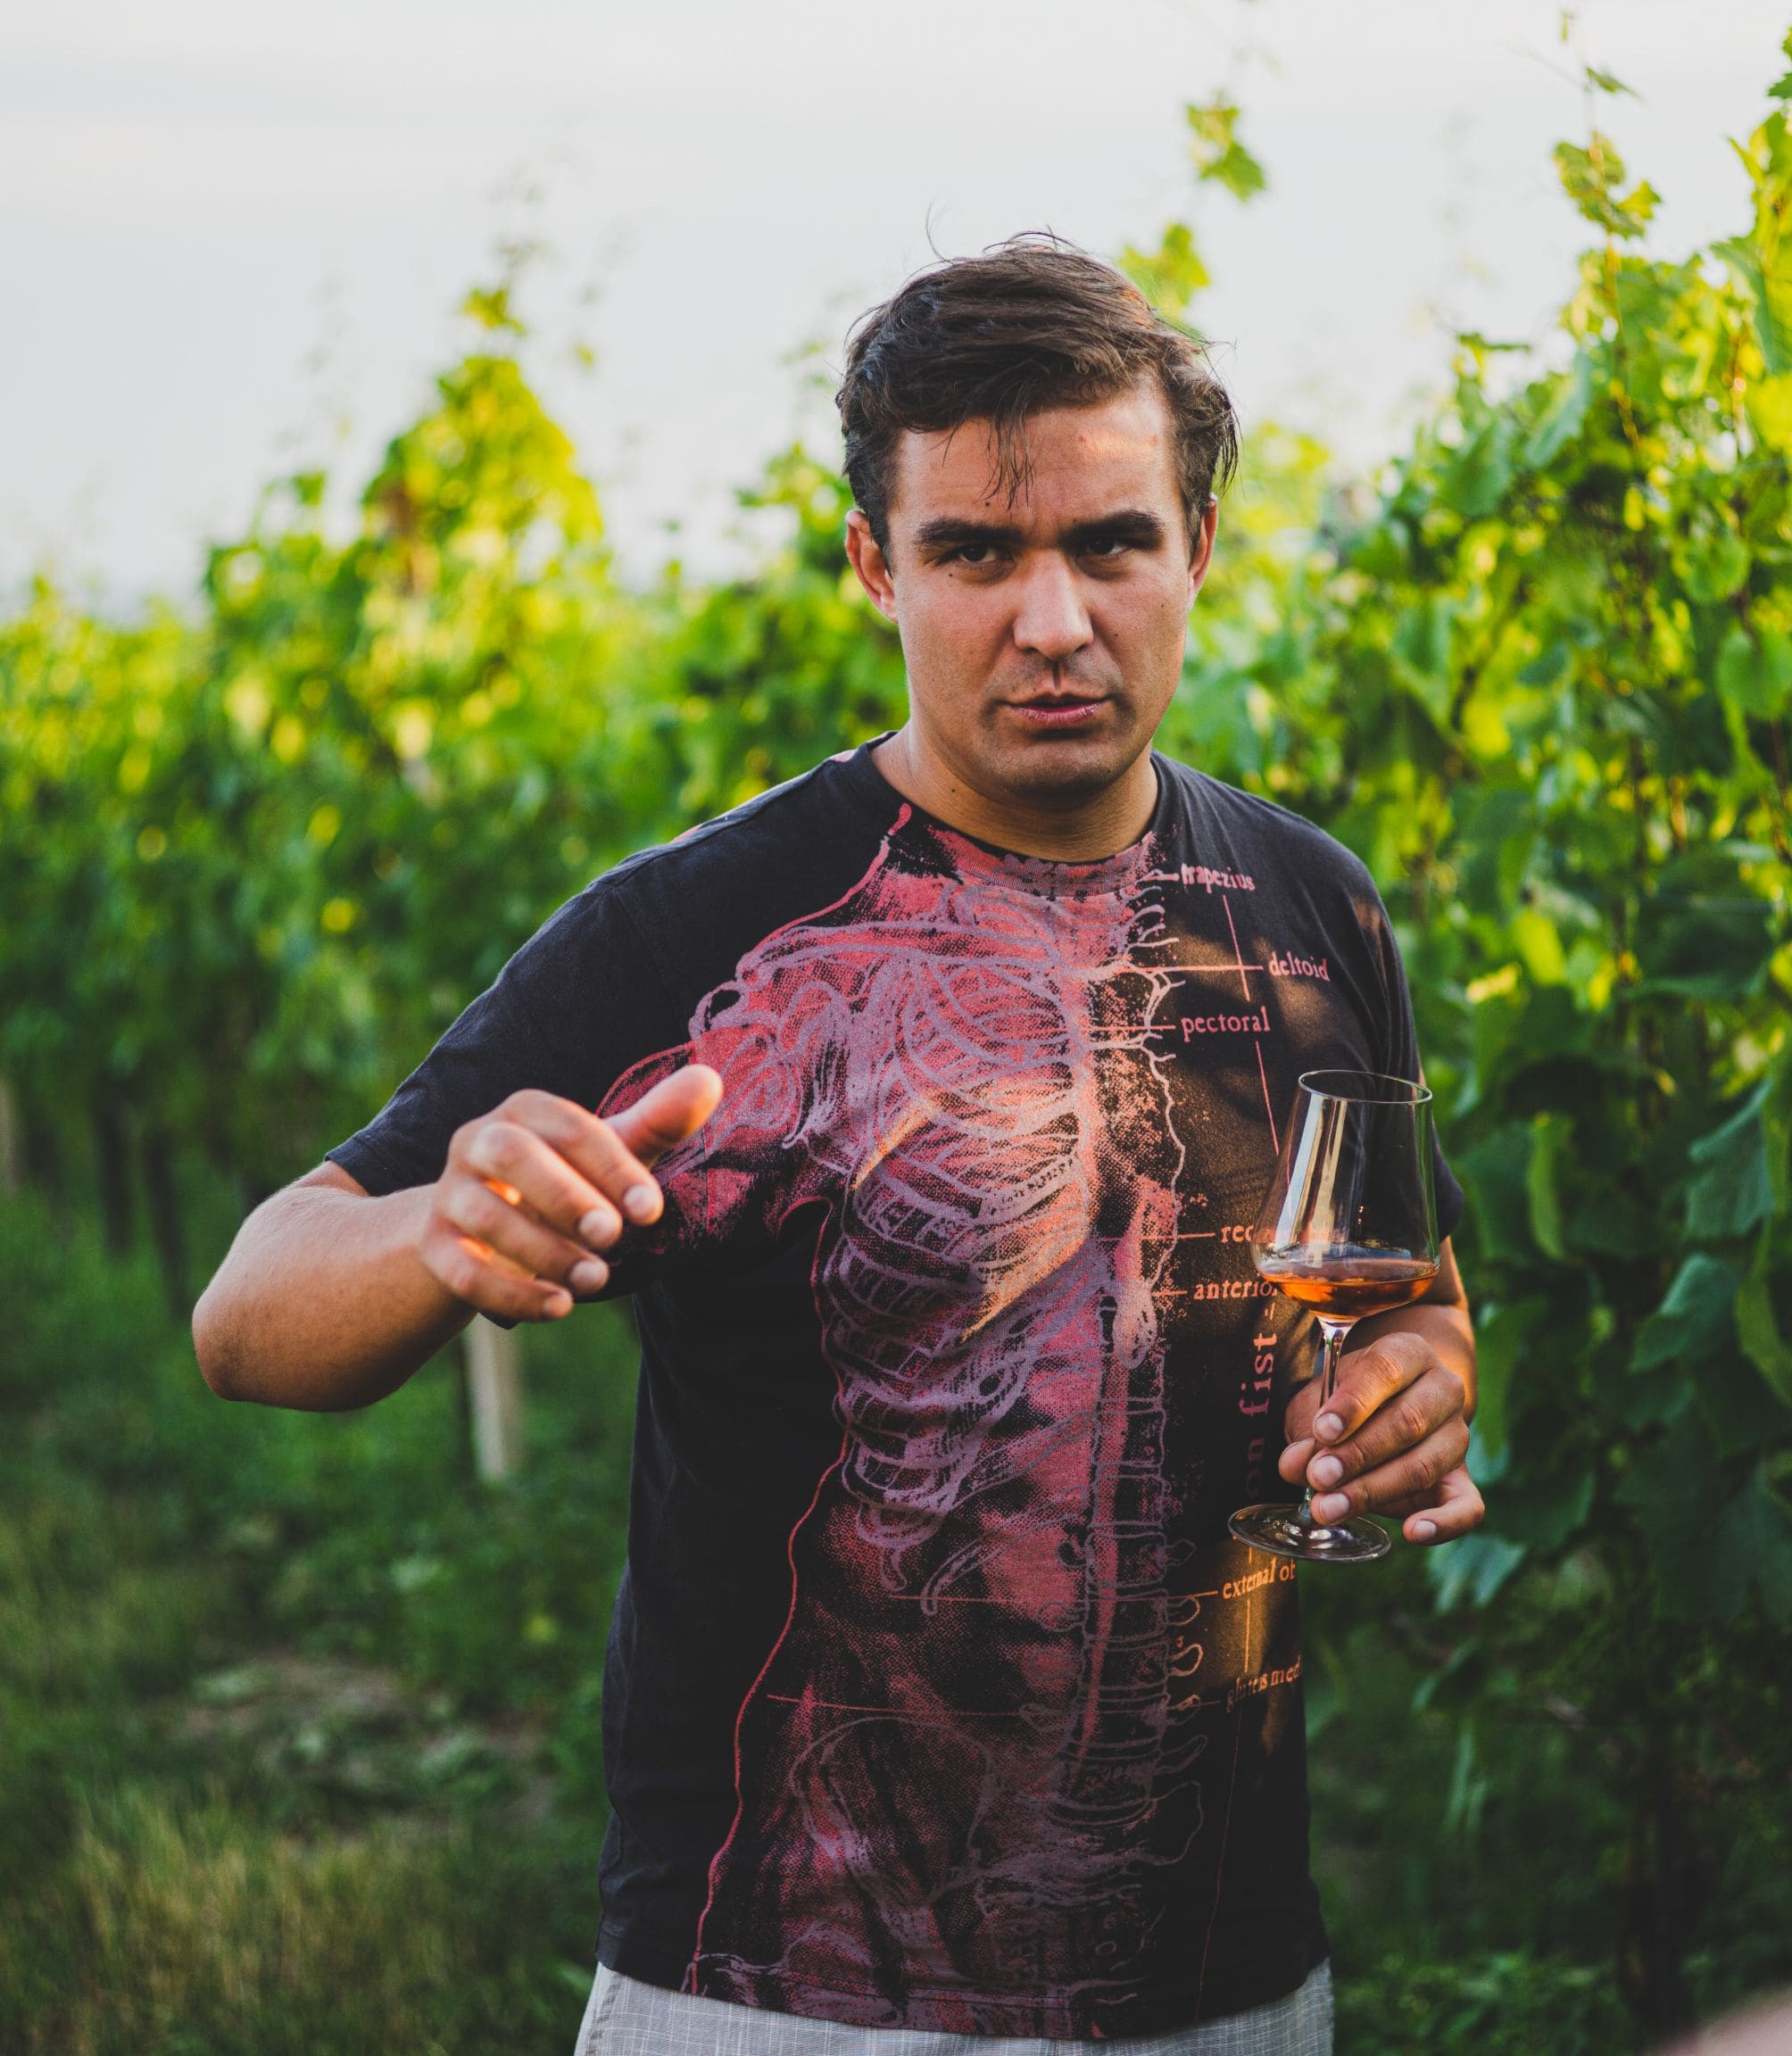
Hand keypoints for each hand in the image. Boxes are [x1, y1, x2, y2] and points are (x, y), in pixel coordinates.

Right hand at [419, 1067, 722, 1322]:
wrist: (485, 1229)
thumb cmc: (567, 1179)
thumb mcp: (613, 1152)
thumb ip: (658, 1121)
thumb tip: (710, 1080)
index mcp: (527, 1111)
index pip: (568, 1126)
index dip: (612, 1167)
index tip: (652, 1211)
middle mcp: (478, 1141)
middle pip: (509, 1154)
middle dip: (563, 1196)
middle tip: (613, 1237)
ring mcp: (450, 1194)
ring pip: (485, 1217)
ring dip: (544, 1252)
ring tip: (596, 1280)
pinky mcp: (435, 1247)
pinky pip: (462, 1272)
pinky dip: (511, 1294)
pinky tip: (558, 1308)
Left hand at [1278, 1329, 1483, 1544]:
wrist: (1389, 1411)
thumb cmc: (1346, 1403)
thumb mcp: (1320, 1403)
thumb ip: (1307, 1429)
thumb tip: (1295, 1464)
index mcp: (1409, 1353)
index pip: (1386, 1370)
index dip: (1353, 1403)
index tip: (1322, 1431)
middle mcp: (1443, 1390)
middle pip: (1406, 1422)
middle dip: (1356, 1454)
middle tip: (1318, 1478)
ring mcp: (1458, 1437)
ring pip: (1423, 1466)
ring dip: (1373, 1490)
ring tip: (1329, 1508)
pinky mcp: (1464, 1482)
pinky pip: (1467, 1507)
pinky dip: (1443, 1524)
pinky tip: (1411, 1533)